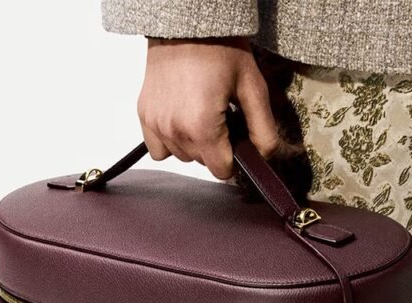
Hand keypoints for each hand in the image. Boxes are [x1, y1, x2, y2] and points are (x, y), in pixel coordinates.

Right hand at [137, 37, 278, 179]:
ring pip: (183, 156)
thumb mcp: (252, 87)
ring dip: (194, 143)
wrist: (185, 23)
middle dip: (216, 146)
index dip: (234, 157)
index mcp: (202, 127)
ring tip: (201, 111)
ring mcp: (156, 124)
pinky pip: (158, 148)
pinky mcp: (144, 115)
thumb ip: (264, 129)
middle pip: (203, 163)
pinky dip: (171, 140)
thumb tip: (266, 158)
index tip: (236, 135)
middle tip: (221, 115)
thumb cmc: (220, 49)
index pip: (222, 170)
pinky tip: (181, 119)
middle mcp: (175, 130)